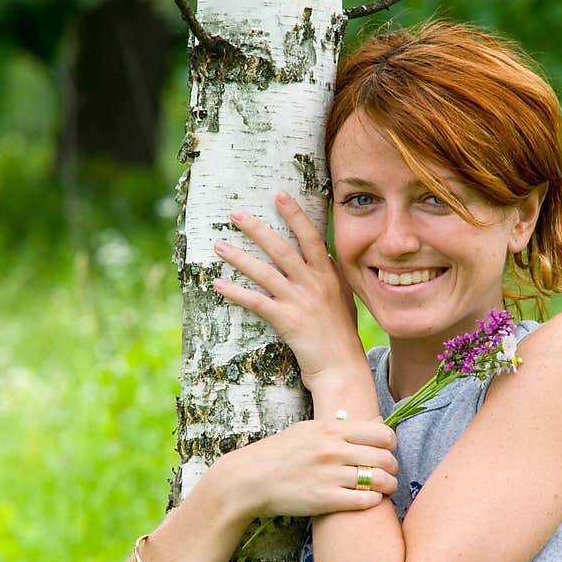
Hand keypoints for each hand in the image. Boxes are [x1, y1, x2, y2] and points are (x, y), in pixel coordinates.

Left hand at [212, 191, 364, 389]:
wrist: (342, 368)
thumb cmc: (341, 337)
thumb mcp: (343, 299)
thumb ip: (332, 277)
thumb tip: (323, 256)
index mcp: (328, 275)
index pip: (310, 237)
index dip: (295, 214)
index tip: (278, 194)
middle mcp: (314, 284)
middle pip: (282, 249)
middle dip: (257, 229)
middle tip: (235, 213)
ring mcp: (300, 302)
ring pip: (264, 272)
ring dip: (239, 257)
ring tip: (218, 245)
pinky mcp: (287, 321)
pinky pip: (256, 302)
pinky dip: (236, 293)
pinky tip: (217, 285)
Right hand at [221, 417, 398, 518]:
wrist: (249, 480)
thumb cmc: (278, 453)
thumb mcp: (306, 430)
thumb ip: (338, 427)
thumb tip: (372, 421)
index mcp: (330, 429)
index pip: (381, 433)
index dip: (391, 444)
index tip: (387, 450)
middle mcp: (333, 450)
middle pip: (384, 458)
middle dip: (392, 467)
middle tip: (388, 472)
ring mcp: (329, 475)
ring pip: (379, 480)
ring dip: (388, 486)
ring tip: (385, 488)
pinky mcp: (325, 500)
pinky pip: (364, 501)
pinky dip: (373, 502)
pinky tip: (369, 501)